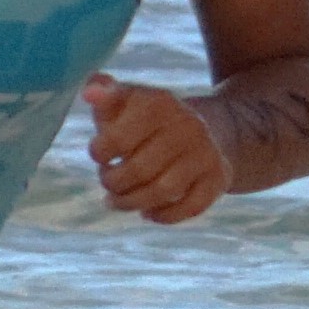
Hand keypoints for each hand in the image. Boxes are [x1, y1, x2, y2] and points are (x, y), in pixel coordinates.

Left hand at [80, 75, 231, 225]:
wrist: (204, 130)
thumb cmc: (147, 120)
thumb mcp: (125, 101)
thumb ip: (101, 92)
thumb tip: (89, 93)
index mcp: (159, 102)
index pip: (117, 138)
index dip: (99, 153)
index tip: (99, 155)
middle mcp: (187, 125)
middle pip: (138, 170)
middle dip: (114, 183)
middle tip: (108, 182)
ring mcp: (205, 152)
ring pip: (163, 192)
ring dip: (132, 203)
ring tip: (118, 202)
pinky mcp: (219, 176)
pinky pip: (190, 207)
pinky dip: (164, 216)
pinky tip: (148, 212)